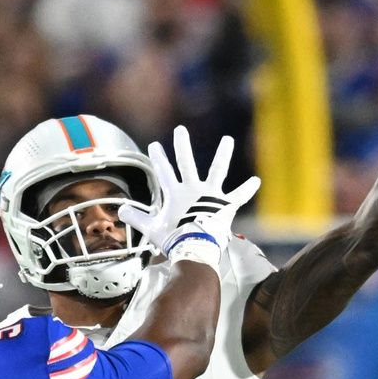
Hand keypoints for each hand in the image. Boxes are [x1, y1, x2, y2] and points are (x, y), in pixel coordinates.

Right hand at [119, 125, 260, 254]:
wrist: (195, 248)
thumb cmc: (173, 239)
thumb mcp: (151, 229)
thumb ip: (136, 218)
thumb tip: (121, 210)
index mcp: (175, 194)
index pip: (163, 171)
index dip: (158, 158)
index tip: (155, 145)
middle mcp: (194, 189)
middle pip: (186, 163)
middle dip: (182, 145)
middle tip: (180, 130)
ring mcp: (211, 195)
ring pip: (217, 170)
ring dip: (222, 154)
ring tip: (227, 140)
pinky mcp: (226, 205)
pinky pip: (238, 196)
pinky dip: (247, 189)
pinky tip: (256, 181)